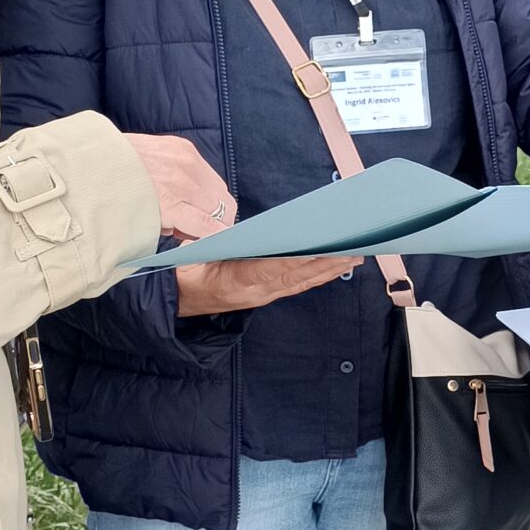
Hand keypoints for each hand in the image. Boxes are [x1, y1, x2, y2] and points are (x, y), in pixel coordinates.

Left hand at [123, 133, 237, 241]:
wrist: (99, 158)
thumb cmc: (117, 196)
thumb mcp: (143, 222)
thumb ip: (173, 227)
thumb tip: (191, 231)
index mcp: (170, 203)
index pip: (210, 225)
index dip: (218, 237)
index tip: (218, 244)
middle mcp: (184, 180)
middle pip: (223, 207)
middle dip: (217, 221)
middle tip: (203, 227)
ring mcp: (187, 160)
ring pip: (219, 189)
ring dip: (213, 202)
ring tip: (193, 207)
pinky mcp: (185, 147)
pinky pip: (207, 171)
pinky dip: (202, 183)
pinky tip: (186, 188)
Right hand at [174, 255, 363, 315]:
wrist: (175, 300)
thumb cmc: (182, 272)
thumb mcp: (192, 253)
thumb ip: (216, 242)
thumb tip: (238, 230)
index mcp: (235, 280)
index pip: (272, 267)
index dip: (298, 259)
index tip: (322, 249)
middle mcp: (254, 292)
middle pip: (296, 276)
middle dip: (326, 263)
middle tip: (354, 250)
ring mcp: (261, 297)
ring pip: (300, 282)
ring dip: (328, 271)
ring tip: (354, 258)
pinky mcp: (264, 297)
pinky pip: (295, 286)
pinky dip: (316, 276)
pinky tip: (332, 268)